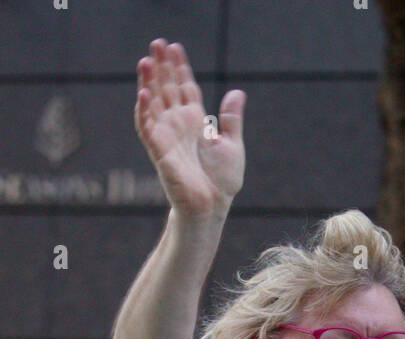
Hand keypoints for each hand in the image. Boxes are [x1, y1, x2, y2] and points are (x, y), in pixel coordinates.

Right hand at [135, 38, 244, 216]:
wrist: (212, 206)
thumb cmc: (221, 181)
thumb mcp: (232, 145)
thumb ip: (231, 119)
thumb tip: (238, 93)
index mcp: (196, 121)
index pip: (184, 87)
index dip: (179, 67)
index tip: (174, 46)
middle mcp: (179, 124)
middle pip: (166, 88)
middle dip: (162, 66)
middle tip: (156, 43)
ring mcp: (167, 136)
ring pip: (153, 103)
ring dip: (148, 82)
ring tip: (146, 60)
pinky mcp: (159, 151)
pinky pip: (147, 127)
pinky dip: (144, 111)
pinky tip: (143, 93)